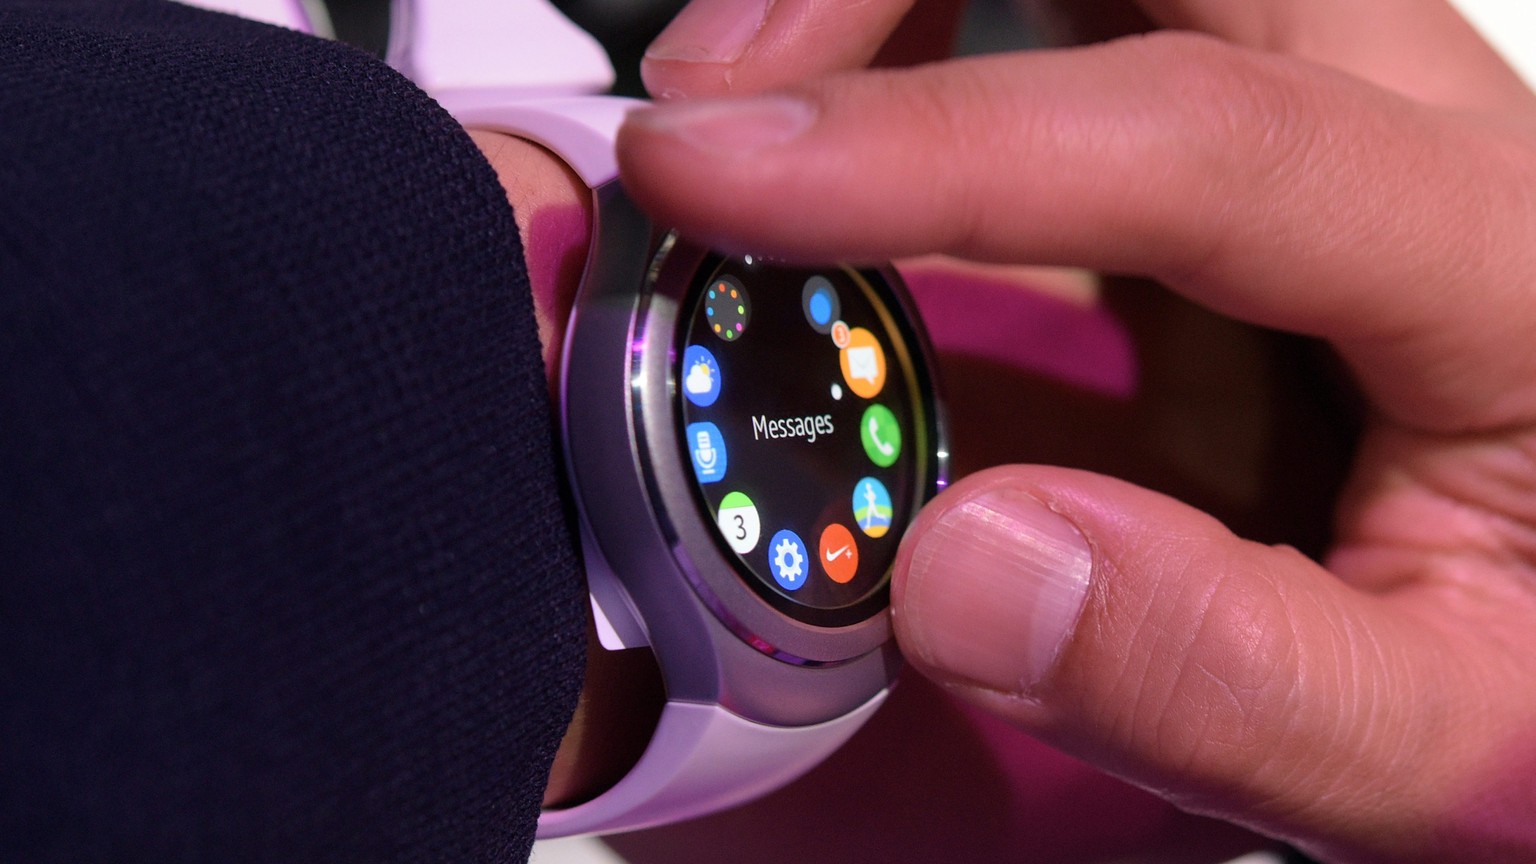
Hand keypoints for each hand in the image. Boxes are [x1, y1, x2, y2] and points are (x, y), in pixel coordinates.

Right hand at [615, 2, 1535, 860]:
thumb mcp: (1441, 737)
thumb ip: (1222, 674)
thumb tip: (957, 567)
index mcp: (1505, 260)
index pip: (1205, 131)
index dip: (934, 141)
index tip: (705, 171)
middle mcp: (1428, 131)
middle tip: (715, 99)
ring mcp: (1339, 112)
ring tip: (749, 114)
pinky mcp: (1259, 146)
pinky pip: (1084, 27)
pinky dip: (932, 45)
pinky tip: (846, 153)